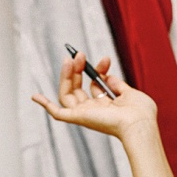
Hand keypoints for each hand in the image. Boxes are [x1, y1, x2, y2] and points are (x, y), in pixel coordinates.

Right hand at [31, 53, 156, 140]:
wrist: (139, 123)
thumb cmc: (141, 113)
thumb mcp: (131, 94)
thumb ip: (117, 85)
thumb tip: (106, 75)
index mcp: (106, 108)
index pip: (95, 87)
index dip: (98, 71)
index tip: (106, 60)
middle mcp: (94, 112)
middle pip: (78, 89)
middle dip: (78, 70)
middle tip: (80, 54)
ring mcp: (85, 114)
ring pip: (67, 94)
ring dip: (67, 75)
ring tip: (72, 58)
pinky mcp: (78, 117)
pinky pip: (57, 113)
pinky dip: (45, 105)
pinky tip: (35, 96)